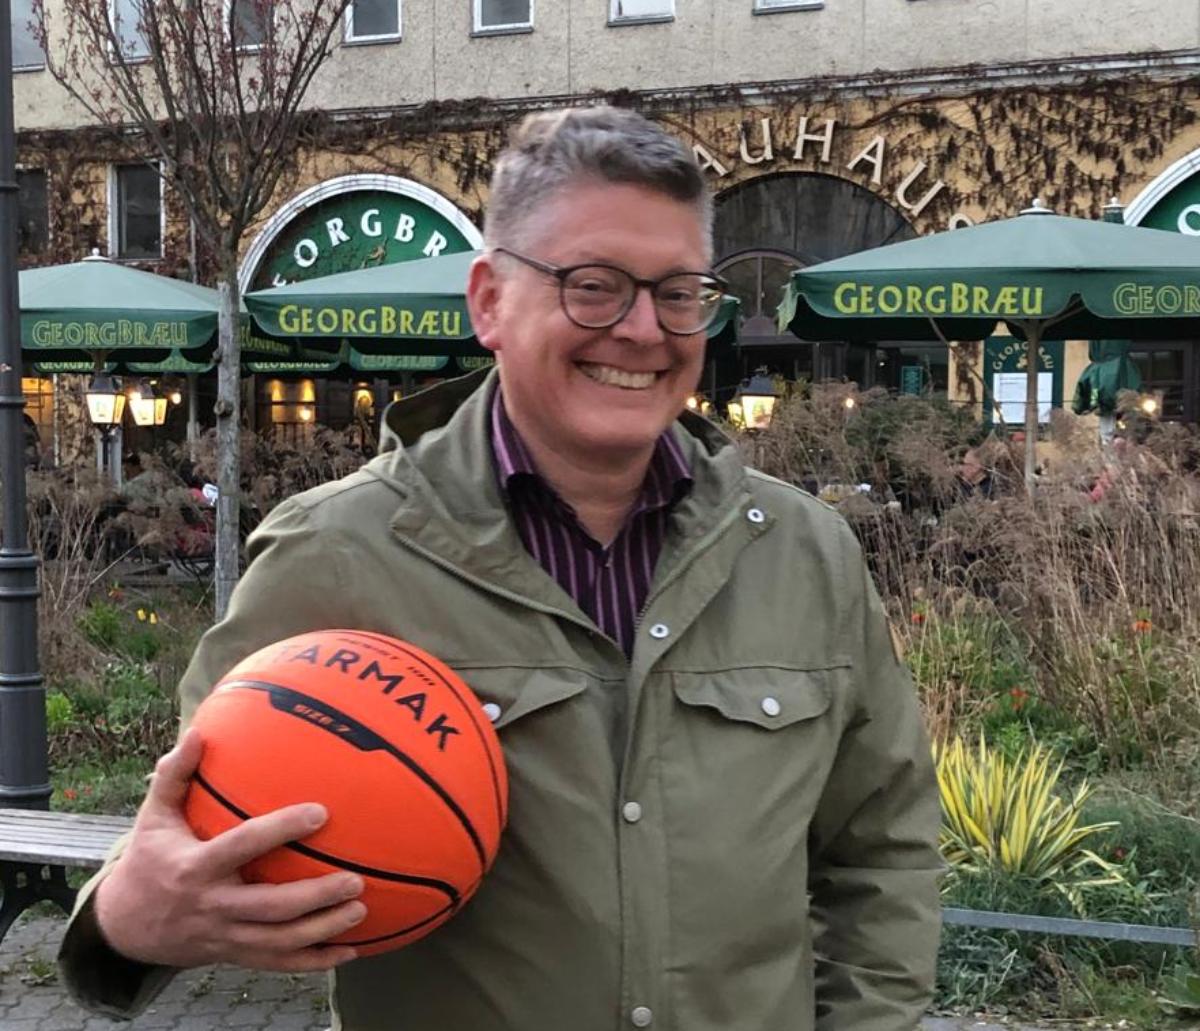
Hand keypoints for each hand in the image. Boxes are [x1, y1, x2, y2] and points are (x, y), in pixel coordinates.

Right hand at [94, 728, 365, 971]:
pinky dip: (313, 961)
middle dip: (315, 897)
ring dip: (322, 930)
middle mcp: (212, 906)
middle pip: (270, 908)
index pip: (242, 846)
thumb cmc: (150, 860)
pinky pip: (277, 964)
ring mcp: (224, 936)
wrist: (126, 927)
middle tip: (356, 880)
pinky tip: (349, 951)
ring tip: (361, 910)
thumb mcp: (153, 818)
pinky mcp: (233, 955)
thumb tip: (197, 731)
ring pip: (278, 942)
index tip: (320, 812)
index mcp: (195, 868)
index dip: (279, 830)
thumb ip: (175, 776)